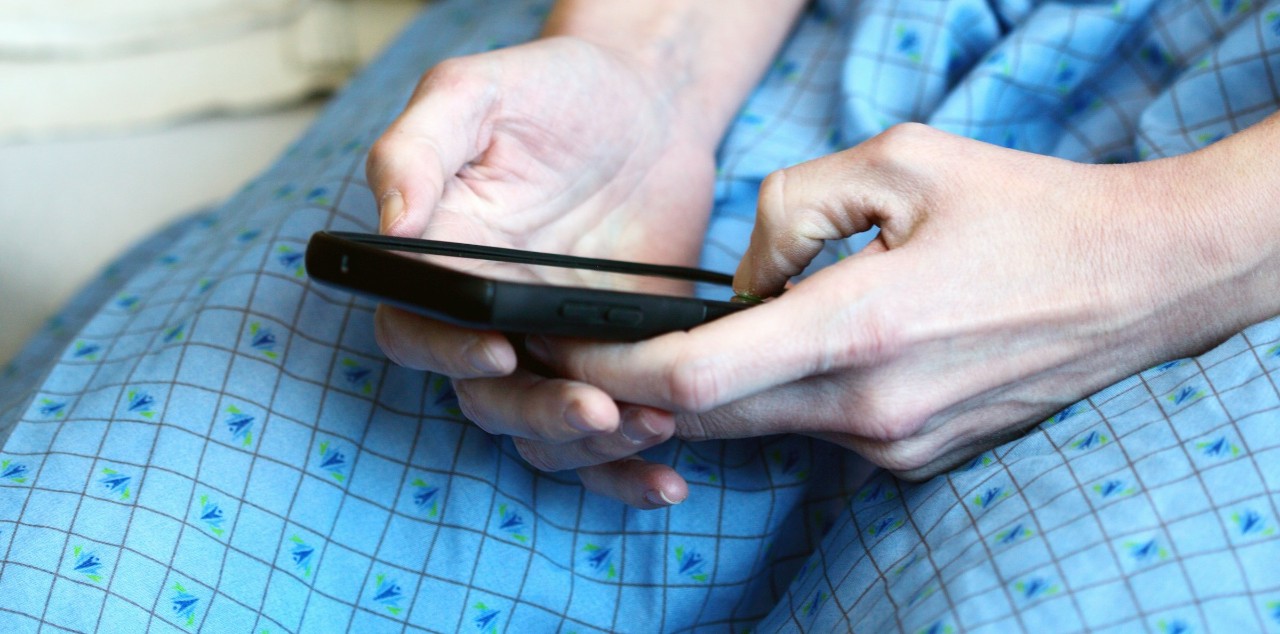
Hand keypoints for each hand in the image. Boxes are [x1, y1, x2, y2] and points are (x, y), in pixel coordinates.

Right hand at [366, 36, 718, 506]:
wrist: (647, 106)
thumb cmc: (553, 90)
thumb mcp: (476, 92)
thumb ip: (418, 147)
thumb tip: (389, 227)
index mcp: (441, 263)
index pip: (416, 330)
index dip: (445, 352)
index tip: (499, 351)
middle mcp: (487, 317)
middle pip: (487, 401)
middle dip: (540, 417)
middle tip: (598, 412)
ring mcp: (551, 347)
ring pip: (546, 433)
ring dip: (592, 450)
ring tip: (653, 429)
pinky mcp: (611, 363)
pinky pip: (605, 434)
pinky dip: (629, 468)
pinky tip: (669, 479)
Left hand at [527, 122, 1273, 480]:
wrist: (1140, 282)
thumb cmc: (1026, 208)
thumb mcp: (900, 160)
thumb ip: (791, 211)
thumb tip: (743, 282)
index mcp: (863, 328)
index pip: (701, 380)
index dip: (620, 374)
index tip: (570, 353)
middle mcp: (873, 408)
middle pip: (715, 419)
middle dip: (645, 392)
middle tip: (594, 352)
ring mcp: (895, 444)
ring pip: (764, 428)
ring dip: (717, 393)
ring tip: (691, 342)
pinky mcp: (914, 457)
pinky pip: (817, 432)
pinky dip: (782, 398)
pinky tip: (794, 351)